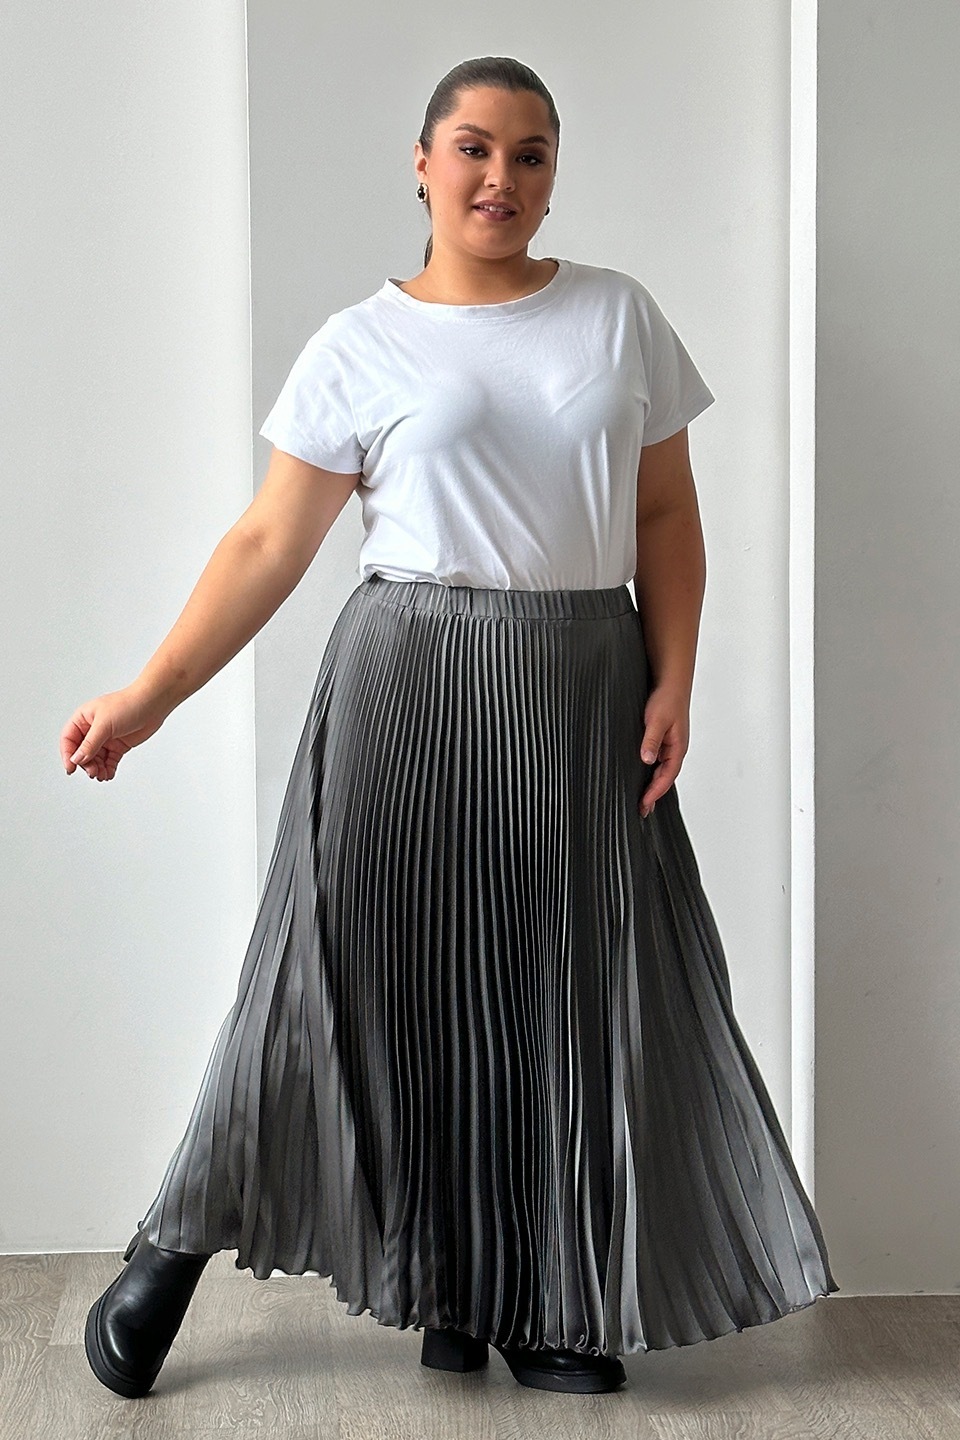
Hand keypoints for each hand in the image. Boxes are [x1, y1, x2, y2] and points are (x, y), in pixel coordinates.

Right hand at [60, 684, 169, 781]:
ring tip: (102, 775)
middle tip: (93, 772)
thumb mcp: (104, 724)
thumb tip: (77, 759)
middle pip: (82, 752)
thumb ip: (90, 743)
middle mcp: (92, 729)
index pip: (69, 739)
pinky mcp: (118, 745)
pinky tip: (109, 774)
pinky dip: (108, 769)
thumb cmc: (128, 704)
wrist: (153, 704)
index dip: (68, 754)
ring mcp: (106, 738)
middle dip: (86, 764)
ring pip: (95, 759)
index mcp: (83, 719)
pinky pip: (109, 761)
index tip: (71, 768)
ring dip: (97, 768)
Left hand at [638, 680, 689, 817]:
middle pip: (665, 778)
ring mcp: (668, 745)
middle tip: (641, 810)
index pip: (667, 777)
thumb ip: (651, 740)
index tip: (644, 805)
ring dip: (651, 785)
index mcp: (677, 748)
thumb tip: (647, 759)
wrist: (670, 681)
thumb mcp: (657, 720)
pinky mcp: (661, 739)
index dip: (655, 792)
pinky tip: (640, 776)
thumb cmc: (667, 699)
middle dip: (654, 794)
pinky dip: (649, 771)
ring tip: (640, 800)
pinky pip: (656, 761)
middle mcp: (674, 749)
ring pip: (660, 770)